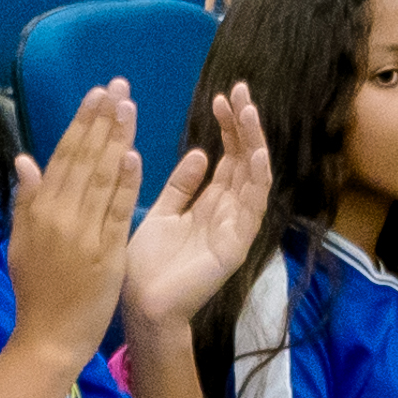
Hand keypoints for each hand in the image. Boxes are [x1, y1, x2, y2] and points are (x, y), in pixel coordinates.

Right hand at [5, 83, 141, 366]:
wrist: (49, 337)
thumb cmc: (36, 291)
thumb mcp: (21, 244)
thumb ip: (26, 201)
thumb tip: (25, 160)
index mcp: (39, 211)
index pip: (62, 157)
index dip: (81, 123)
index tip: (96, 95)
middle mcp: (60, 216)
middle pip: (83, 159)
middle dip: (102, 120)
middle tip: (117, 87)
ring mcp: (83, 234)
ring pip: (101, 178)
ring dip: (116, 140)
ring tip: (128, 107)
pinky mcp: (105, 254)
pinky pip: (116, 212)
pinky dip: (125, 183)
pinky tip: (135, 155)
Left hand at [122, 82, 270, 331]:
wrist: (141, 306)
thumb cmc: (147, 265)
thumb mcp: (162, 213)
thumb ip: (181, 186)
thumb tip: (199, 152)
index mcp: (210, 204)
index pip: (228, 158)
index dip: (228, 128)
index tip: (221, 98)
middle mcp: (228, 212)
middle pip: (244, 161)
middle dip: (243, 126)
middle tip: (239, 91)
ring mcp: (235, 228)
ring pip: (254, 178)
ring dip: (253, 143)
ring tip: (248, 111)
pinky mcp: (236, 245)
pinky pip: (253, 208)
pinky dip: (256, 179)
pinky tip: (254, 152)